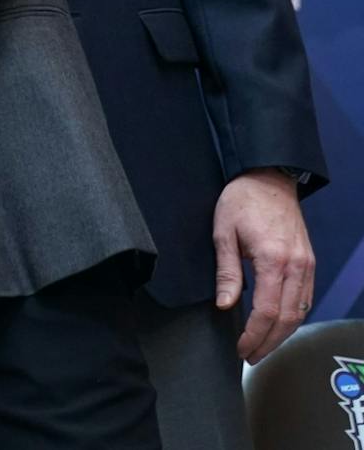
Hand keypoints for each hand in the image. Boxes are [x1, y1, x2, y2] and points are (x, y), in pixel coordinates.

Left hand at [213, 167, 315, 361]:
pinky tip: (278, 325)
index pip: (268, 311)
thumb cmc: (242, 200)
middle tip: (250, 356)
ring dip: (283, 334)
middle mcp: (297, 266)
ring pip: (301, 311)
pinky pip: (305, 298)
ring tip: (262, 347)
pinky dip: (293, 317)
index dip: (254, 335)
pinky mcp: (309, 262)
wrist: (269, 178)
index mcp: (274, 259)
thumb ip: (227, 271)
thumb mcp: (223, 232)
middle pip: (288, 318)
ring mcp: (307, 265)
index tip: (241, 347)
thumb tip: (224, 304)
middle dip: (269, 342)